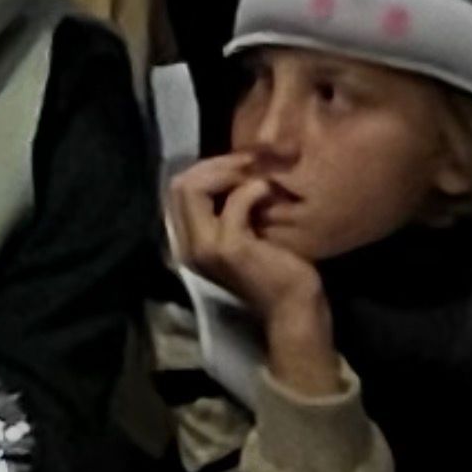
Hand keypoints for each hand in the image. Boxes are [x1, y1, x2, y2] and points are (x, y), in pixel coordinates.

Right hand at [168, 154, 341, 397]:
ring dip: (231, 171)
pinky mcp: (229, 249)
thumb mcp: (246, 234)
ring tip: (260, 175)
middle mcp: (188, 246)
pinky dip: (254, 190)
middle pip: (180, 184)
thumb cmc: (277, 270)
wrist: (293, 308)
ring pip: (195, 187)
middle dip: (217, 164)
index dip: (208, 168)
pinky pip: (235, 202)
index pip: (179, 189)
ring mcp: (205, 249)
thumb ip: (229, 208)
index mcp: (189, 242)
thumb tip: (235, 168)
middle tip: (252, 162)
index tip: (242, 162)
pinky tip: (271, 193)